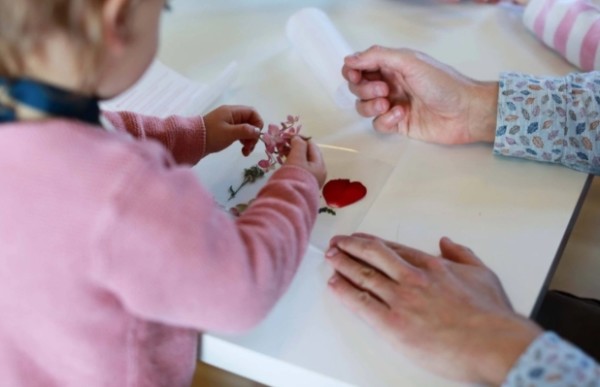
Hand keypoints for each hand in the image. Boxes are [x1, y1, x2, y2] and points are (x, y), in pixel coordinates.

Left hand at [203, 105, 263, 154]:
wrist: (192, 141)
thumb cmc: (211, 135)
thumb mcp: (230, 133)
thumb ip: (245, 131)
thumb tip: (257, 131)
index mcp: (232, 111)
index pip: (253, 113)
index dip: (258, 124)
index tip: (256, 136)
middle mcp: (231, 115)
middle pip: (250, 122)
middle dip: (252, 135)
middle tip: (249, 148)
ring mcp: (228, 123)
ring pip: (245, 129)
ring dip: (248, 140)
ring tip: (245, 152)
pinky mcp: (225, 131)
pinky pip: (238, 134)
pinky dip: (242, 142)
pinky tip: (242, 151)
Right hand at [284, 137, 326, 186]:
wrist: (290, 201)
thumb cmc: (295, 177)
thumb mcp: (297, 158)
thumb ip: (298, 146)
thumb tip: (298, 138)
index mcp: (320, 165)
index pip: (312, 146)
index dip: (301, 139)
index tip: (288, 137)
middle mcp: (318, 173)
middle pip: (309, 155)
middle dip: (297, 148)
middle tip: (284, 144)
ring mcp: (311, 180)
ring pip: (304, 163)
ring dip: (294, 156)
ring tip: (282, 152)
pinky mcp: (303, 185)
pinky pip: (300, 170)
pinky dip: (293, 164)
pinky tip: (285, 163)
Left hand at [325, 234, 541, 384]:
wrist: (496, 344)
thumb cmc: (492, 316)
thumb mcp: (482, 274)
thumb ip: (462, 254)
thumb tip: (448, 242)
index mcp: (431, 265)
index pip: (393, 249)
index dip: (372, 243)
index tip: (359, 239)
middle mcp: (412, 278)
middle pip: (373, 255)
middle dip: (351, 246)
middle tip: (337, 243)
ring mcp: (401, 300)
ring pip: (363, 275)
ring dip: (343, 264)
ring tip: (331, 257)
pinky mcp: (394, 324)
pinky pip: (361, 303)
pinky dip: (344, 291)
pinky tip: (333, 283)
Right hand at [342, 46, 497, 143]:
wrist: (465, 112)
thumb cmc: (443, 83)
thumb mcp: (410, 62)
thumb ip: (378, 57)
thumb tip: (349, 59)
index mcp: (392, 65)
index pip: (360, 66)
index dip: (352, 70)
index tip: (355, 75)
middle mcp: (390, 84)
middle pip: (358, 87)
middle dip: (364, 89)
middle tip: (383, 90)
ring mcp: (392, 105)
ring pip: (364, 107)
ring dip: (371, 106)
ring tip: (388, 104)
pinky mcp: (397, 124)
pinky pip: (377, 124)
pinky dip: (385, 120)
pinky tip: (401, 115)